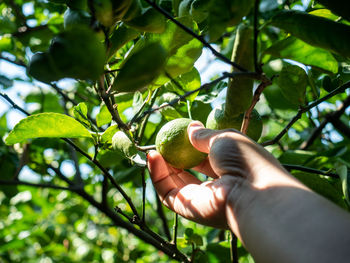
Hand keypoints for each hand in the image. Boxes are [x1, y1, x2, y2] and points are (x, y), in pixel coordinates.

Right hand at [147, 121, 300, 228]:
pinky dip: (157, 175)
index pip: (205, 159)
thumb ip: (205, 136)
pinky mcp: (188, 209)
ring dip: (161, 166)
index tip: (178, 136)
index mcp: (228, 169)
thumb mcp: (225, 139)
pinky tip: (152, 157)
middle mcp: (214, 186)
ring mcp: (201, 199)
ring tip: (153, 149)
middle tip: (162, 144)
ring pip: (175, 184)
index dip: (190, 148)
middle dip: (173, 158)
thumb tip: (191, 128)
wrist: (253, 192)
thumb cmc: (244, 160)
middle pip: (188, 172)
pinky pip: (167, 192)